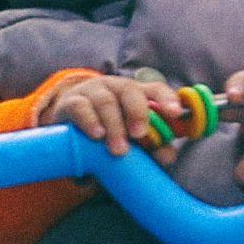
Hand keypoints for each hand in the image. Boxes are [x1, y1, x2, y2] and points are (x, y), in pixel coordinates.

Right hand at [41, 71, 199, 156]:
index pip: (155, 89)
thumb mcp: (129, 142)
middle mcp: (115, 88)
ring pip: (106, 101)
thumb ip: (150, 149)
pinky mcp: (71, 103)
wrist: (67, 131)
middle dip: (138, 112)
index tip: (176, 113)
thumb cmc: (107, 135)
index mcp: (135, 95)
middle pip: (130, 90)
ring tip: (119, 150)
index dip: (167, 98)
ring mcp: (92, 92)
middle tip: (140, 135)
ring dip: (115, 126)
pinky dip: (91, 122)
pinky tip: (97, 136)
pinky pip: (81, 108)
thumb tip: (167, 155)